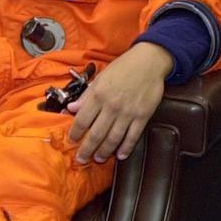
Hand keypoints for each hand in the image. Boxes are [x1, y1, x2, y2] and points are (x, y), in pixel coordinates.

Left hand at [66, 43, 173, 163]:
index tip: (72, 141)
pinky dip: (126, 147)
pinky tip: (120, 155)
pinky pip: (133, 136)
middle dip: (86, 149)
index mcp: (98, 95)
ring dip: (104, 151)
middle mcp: (111, 106)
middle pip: (96, 134)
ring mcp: (128, 112)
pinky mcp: (142, 116)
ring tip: (98, 158)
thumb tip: (71, 108)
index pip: (82, 120)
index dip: (75, 133)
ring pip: (113, 138)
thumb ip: (86, 95)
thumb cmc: (123, 67)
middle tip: (81, 159)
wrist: (148, 61)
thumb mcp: (100, 78)